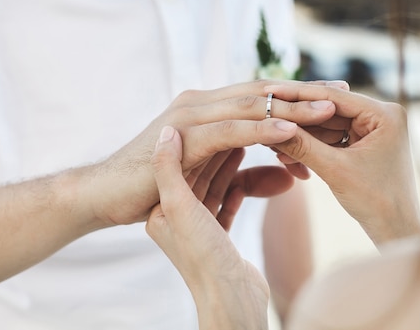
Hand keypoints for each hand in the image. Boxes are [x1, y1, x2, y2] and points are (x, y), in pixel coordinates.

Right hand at [86, 80, 336, 228]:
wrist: (106, 195)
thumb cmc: (158, 189)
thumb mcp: (215, 185)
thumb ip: (251, 178)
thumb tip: (290, 178)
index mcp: (208, 110)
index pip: (261, 96)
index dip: (298, 95)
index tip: (334, 96)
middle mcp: (200, 103)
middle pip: (262, 93)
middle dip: (303, 92)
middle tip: (341, 91)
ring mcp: (189, 116)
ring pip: (250, 106)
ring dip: (291, 106)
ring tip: (328, 107)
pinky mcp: (181, 137)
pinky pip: (229, 130)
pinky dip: (260, 129)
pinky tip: (291, 130)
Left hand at [146, 126, 268, 329]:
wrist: (229, 303)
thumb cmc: (203, 259)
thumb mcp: (179, 209)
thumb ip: (169, 170)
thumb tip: (168, 132)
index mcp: (164, 205)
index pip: (187, 159)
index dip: (209, 137)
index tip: (232, 116)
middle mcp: (178, 214)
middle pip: (203, 169)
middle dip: (226, 146)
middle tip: (248, 124)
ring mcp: (199, 226)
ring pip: (218, 183)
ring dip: (236, 164)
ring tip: (253, 143)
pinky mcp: (219, 237)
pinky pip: (229, 201)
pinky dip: (242, 187)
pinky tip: (255, 174)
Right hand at [266, 83, 419, 244]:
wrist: (396, 231)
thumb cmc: (376, 202)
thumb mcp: (334, 170)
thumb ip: (302, 145)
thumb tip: (269, 125)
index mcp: (385, 114)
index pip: (333, 97)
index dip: (298, 95)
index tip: (270, 92)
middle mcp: (382, 115)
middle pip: (328, 109)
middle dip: (298, 119)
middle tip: (266, 117)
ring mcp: (373, 129)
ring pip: (327, 125)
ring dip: (302, 135)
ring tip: (273, 145)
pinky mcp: (365, 143)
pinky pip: (332, 138)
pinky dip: (312, 146)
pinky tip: (288, 154)